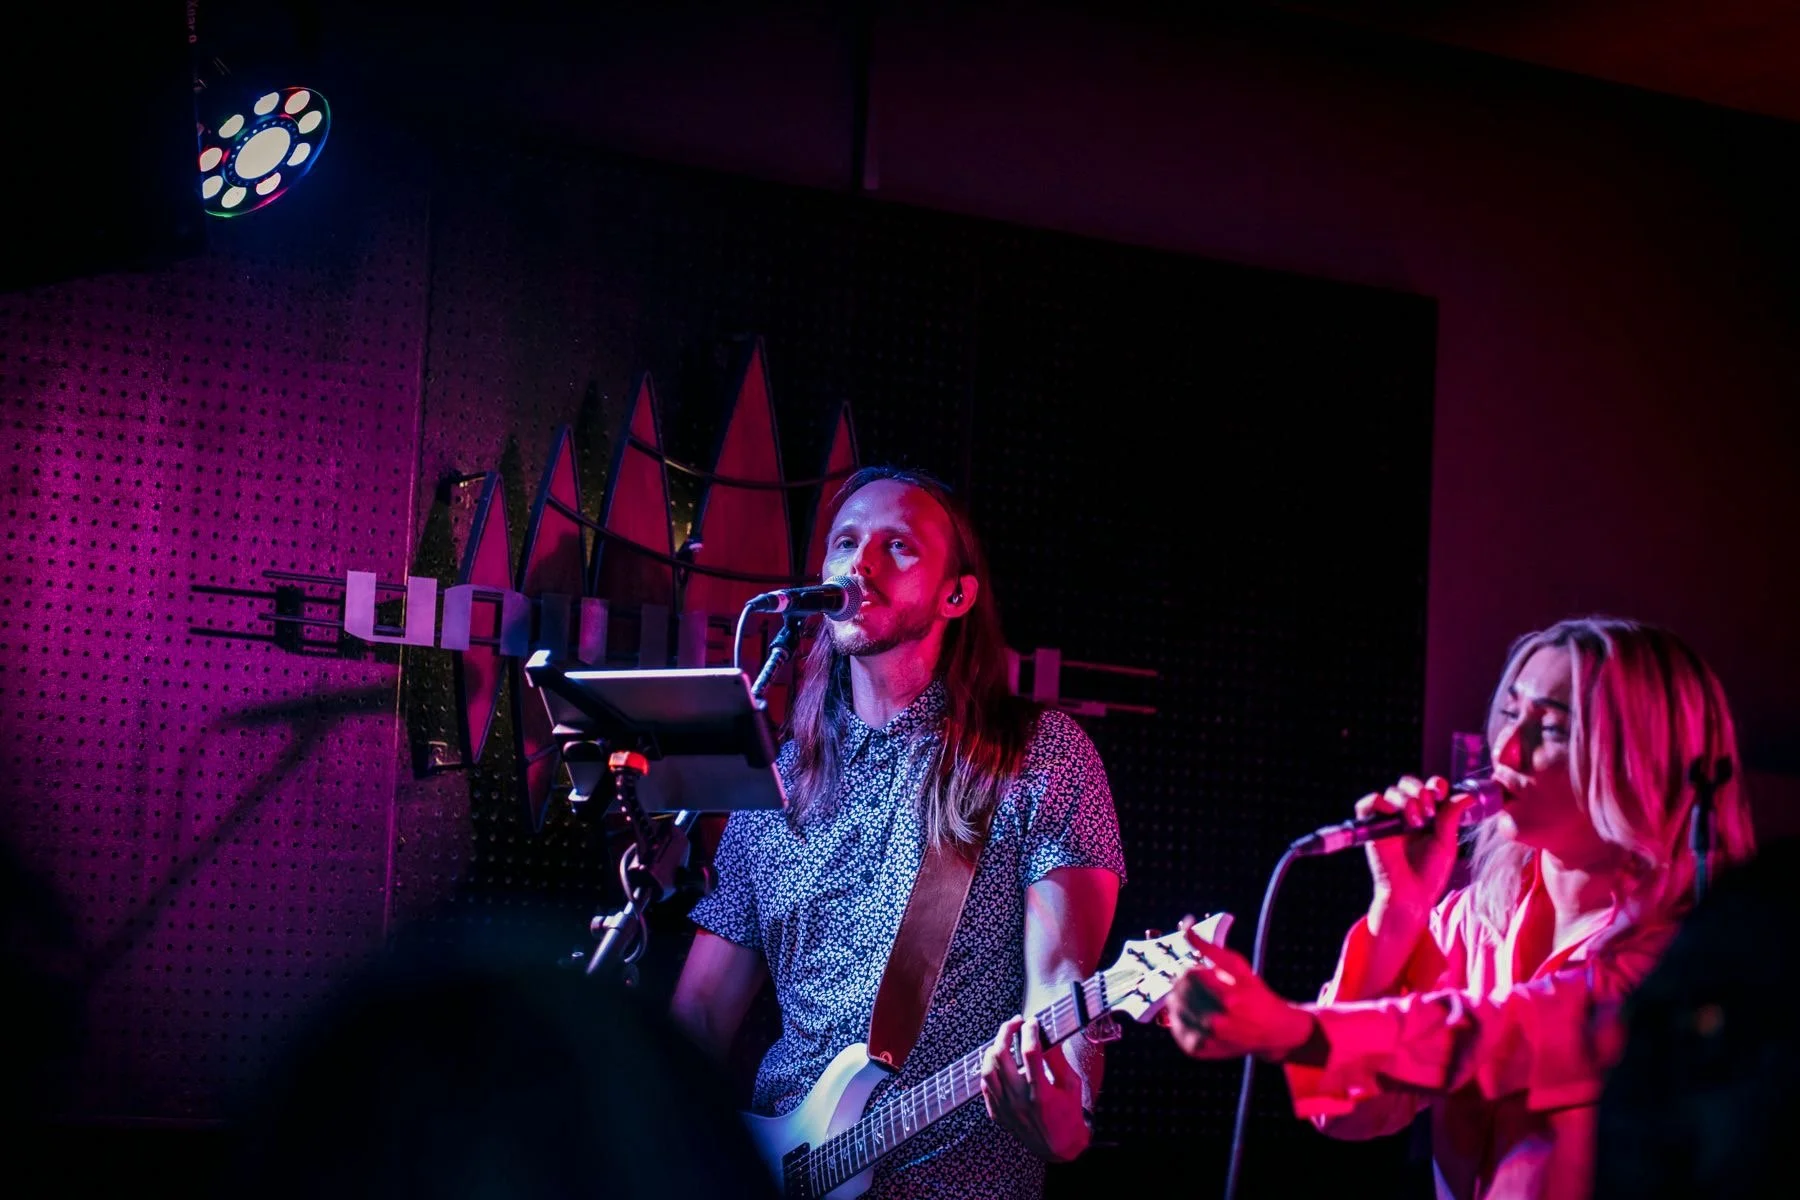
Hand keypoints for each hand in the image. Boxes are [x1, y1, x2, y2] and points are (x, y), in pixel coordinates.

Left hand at [979, 1015, 1090, 1162]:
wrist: (1057, 1147)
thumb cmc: (1068, 1114)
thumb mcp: (1072, 1086)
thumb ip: (1058, 1060)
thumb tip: (1046, 1035)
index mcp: (1041, 1093)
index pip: (1030, 1052)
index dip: (1030, 1031)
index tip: (1032, 1022)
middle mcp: (1019, 1100)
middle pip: (1001, 1056)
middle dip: (1006, 1031)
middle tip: (1015, 1022)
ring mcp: (1005, 1108)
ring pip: (987, 1069)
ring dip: (994, 1048)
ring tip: (1004, 1039)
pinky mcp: (997, 1114)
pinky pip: (985, 1085)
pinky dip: (990, 1068)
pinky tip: (999, 1061)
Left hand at [1166, 923, 1315, 1062]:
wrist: (1275, 1031)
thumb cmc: (1256, 995)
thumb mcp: (1240, 969)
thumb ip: (1212, 949)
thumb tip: (1186, 927)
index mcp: (1230, 998)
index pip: (1190, 976)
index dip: (1189, 970)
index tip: (1196, 972)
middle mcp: (1220, 1022)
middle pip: (1180, 994)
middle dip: (1181, 985)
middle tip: (1188, 984)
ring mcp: (1211, 1040)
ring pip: (1175, 1013)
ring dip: (1177, 1001)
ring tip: (1188, 998)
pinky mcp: (1204, 1051)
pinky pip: (1178, 1032)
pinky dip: (1178, 1021)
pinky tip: (1188, 1014)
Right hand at [1357, 775, 1472, 922]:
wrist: (1411, 893)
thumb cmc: (1430, 873)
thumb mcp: (1446, 843)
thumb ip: (1451, 817)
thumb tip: (1467, 796)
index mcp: (1427, 815)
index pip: (1429, 787)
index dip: (1435, 785)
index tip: (1441, 795)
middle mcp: (1407, 813)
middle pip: (1408, 783)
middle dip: (1420, 791)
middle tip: (1428, 812)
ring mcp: (1388, 819)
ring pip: (1392, 791)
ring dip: (1406, 801)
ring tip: (1415, 822)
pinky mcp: (1371, 827)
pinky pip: (1368, 804)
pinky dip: (1379, 802)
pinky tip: (1393, 814)